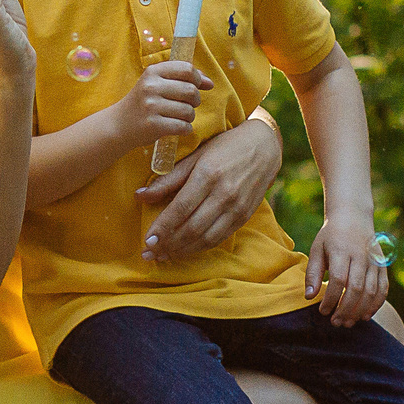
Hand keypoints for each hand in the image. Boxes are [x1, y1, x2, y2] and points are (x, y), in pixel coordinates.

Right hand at [113, 60, 205, 148]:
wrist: (119, 124)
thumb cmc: (143, 103)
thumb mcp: (156, 83)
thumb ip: (182, 79)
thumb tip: (210, 83)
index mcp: (153, 72)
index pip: (187, 69)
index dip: (198, 79)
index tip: (197, 87)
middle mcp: (151, 87)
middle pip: (191, 90)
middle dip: (195, 100)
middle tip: (187, 105)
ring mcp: (151, 106)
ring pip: (189, 111)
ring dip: (189, 117)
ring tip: (179, 118)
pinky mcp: (153, 125)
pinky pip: (183, 127)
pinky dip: (185, 129)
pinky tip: (177, 128)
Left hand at [140, 116, 281, 261]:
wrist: (264, 147)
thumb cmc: (224, 148)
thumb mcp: (194, 156)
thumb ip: (168, 179)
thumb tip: (140, 196)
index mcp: (208, 175)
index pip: (180, 209)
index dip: (162, 228)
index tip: (147, 241)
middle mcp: (224, 194)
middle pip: (192, 228)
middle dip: (168, 245)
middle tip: (149, 254)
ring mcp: (236, 208)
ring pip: (206, 238)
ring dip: (182, 251)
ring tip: (163, 256)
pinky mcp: (244, 217)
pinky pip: (219, 238)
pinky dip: (200, 247)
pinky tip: (185, 249)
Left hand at [305, 212, 387, 326]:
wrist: (353, 217)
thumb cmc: (330, 236)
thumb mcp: (317, 249)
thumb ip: (312, 273)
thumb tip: (309, 297)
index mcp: (342, 250)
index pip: (338, 280)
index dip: (331, 299)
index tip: (322, 311)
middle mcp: (361, 256)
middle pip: (356, 289)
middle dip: (345, 309)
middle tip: (335, 322)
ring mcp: (374, 261)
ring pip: (371, 291)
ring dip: (360, 311)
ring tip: (347, 322)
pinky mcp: (383, 265)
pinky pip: (383, 288)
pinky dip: (376, 304)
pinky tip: (366, 316)